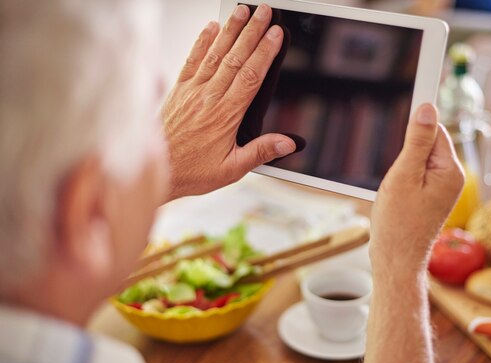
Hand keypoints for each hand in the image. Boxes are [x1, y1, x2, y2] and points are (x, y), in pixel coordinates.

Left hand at [162, 4, 295, 200]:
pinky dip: (202, 42)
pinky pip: (192, 60)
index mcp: (225, 116)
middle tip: (264, 11)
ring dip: (231, 30)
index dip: (264, 52)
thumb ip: (261, 152)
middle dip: (252, 31)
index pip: (250, 76)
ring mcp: (192, 91)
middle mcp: (208, 98)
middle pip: (235, 58)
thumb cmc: (192, 171)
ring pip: (215, 54)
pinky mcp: (178, 91)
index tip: (276, 33)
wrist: (156, 171)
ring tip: (243, 11)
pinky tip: (211, 27)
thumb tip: (288, 143)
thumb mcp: (232, 169)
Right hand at [369, 103, 463, 274]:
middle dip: (405, 153)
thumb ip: (416, 142)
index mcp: (451, 171)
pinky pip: (416, 175)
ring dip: (401, 169)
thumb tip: (428, 109)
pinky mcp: (431, 198)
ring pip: (418, 160)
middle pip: (427, 144)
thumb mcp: (403, 177)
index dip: (420, 120)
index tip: (417, 90)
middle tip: (395, 177)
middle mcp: (452, 178)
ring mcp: (442, 190)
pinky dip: (402, 180)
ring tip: (394, 193)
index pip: (436, 130)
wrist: (395, 260)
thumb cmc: (398, 224)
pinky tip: (395, 198)